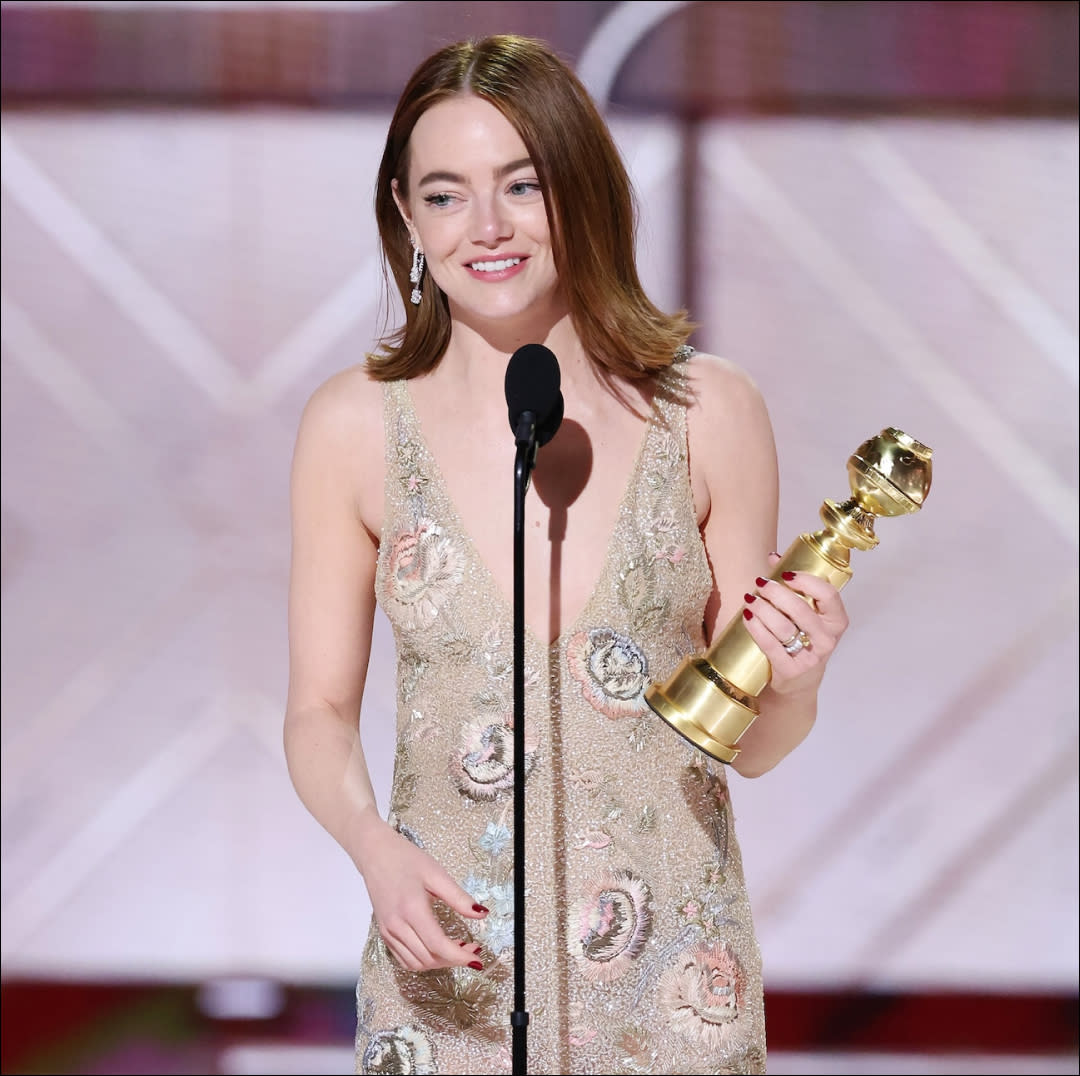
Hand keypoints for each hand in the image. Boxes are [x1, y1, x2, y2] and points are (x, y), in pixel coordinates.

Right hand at [353, 806, 489, 971]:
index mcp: (412, 910)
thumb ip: (459, 897)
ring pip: (415, 963)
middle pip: (428, 958)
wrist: (375, 854)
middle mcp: (397, 926)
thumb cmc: (406, 859)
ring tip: (456, 949)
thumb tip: (482, 914)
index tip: (477, 957)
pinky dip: (423, 961)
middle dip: (453, 959)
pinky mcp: (384, 933)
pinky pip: (404, 959)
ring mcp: (388, 932)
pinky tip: (436, 949)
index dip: (459, 956)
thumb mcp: (436, 874)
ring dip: (438, 963)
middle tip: (471, 949)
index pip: (438, 945)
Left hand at [741, 553, 848, 694]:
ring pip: (784, 627)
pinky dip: (756, 628)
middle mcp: (827, 639)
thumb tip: (773, 557)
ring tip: (750, 598)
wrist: (799, 681)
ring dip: (763, 609)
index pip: (828, 595)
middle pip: (801, 610)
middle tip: (761, 584)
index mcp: (836, 621)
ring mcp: (811, 657)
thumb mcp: (806, 614)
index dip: (807, 581)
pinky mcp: (791, 670)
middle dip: (777, 593)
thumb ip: (792, 585)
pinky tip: (747, 616)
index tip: (786, 574)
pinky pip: (770, 645)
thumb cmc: (803, 638)